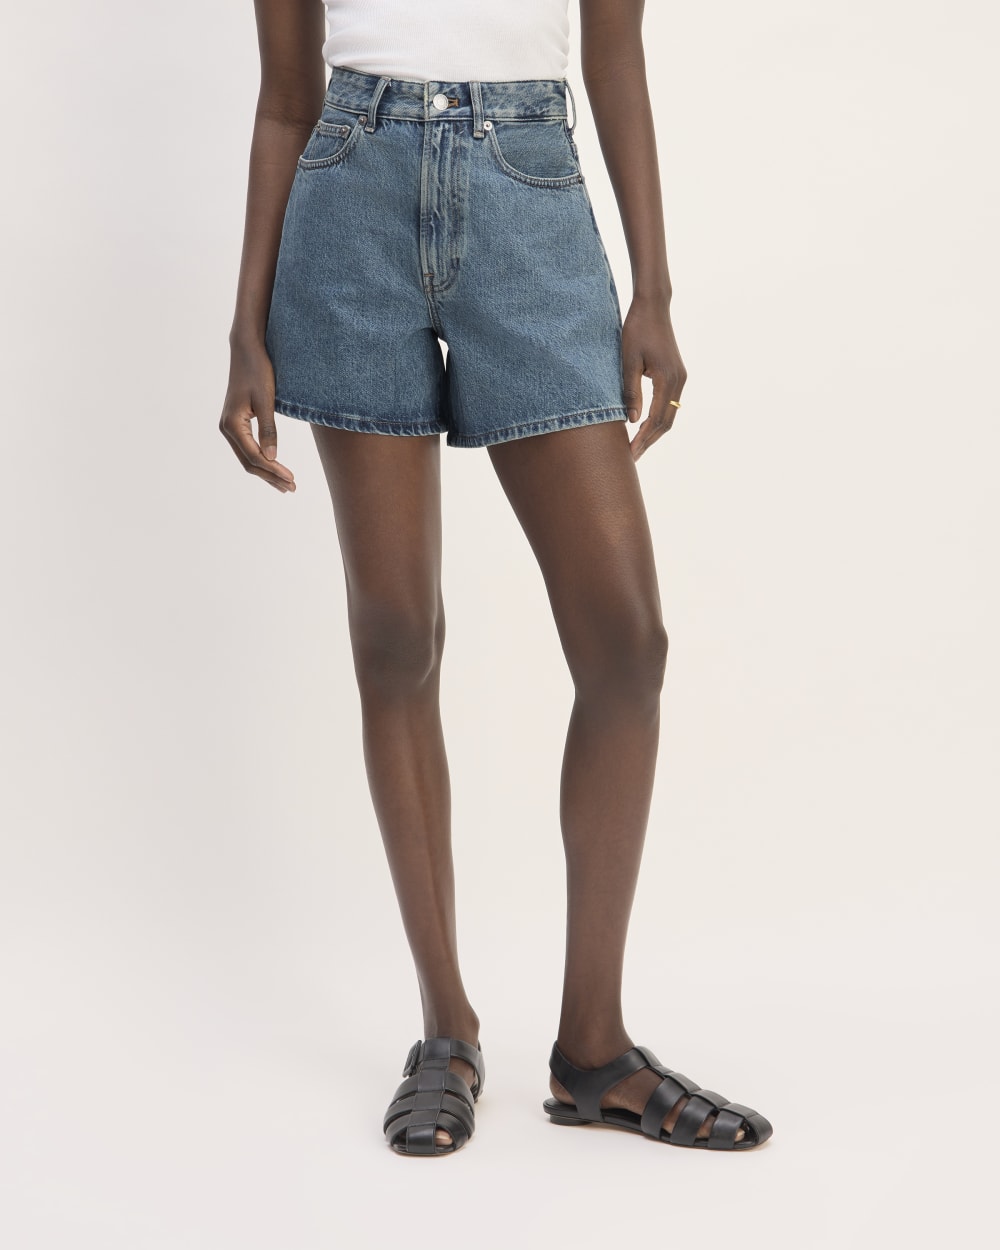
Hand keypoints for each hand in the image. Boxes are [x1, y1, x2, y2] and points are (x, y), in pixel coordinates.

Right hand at [219, 337, 295, 492]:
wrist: (246, 350)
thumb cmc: (258, 370)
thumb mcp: (266, 400)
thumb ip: (269, 430)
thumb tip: (271, 458)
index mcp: (232, 424)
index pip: (254, 456)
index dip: (273, 470)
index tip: (292, 480)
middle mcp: (227, 428)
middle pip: (249, 462)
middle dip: (271, 477)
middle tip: (292, 488)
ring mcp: (229, 427)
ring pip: (247, 458)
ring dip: (266, 472)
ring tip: (286, 484)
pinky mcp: (236, 423)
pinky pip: (247, 449)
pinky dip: (261, 461)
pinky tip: (274, 467)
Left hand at [621, 295, 686, 461]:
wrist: (654, 307)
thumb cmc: (637, 330)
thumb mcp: (628, 361)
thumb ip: (631, 391)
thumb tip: (631, 421)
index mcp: (668, 379)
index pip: (656, 419)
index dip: (643, 439)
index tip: (630, 453)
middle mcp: (679, 381)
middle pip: (667, 422)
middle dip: (649, 441)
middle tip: (632, 458)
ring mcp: (680, 378)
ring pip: (669, 415)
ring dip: (654, 432)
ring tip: (636, 447)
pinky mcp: (676, 375)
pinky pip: (669, 404)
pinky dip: (657, 419)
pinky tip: (643, 427)